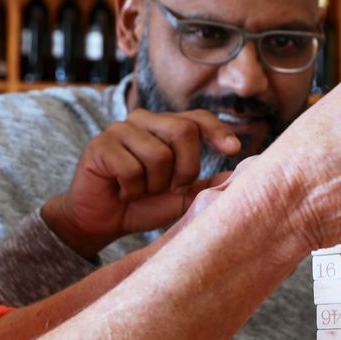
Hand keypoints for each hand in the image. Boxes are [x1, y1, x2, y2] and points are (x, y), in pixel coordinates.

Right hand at [43, 109, 241, 256]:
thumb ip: (205, 184)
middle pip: (183, 131)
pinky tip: (122, 192)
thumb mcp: (181, 197)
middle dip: (186, 168)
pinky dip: (132, 190)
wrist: (101, 221)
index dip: (217, 131)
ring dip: (154, 184)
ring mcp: (119, 130)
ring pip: (158, 154)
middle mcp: (143, 121)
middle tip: (172, 188)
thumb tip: (240, 175)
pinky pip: (131, 169)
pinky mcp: (99, 146)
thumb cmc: (143, 205)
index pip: (197, 118)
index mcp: (165, 126)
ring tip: (141, 190)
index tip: (234, 149)